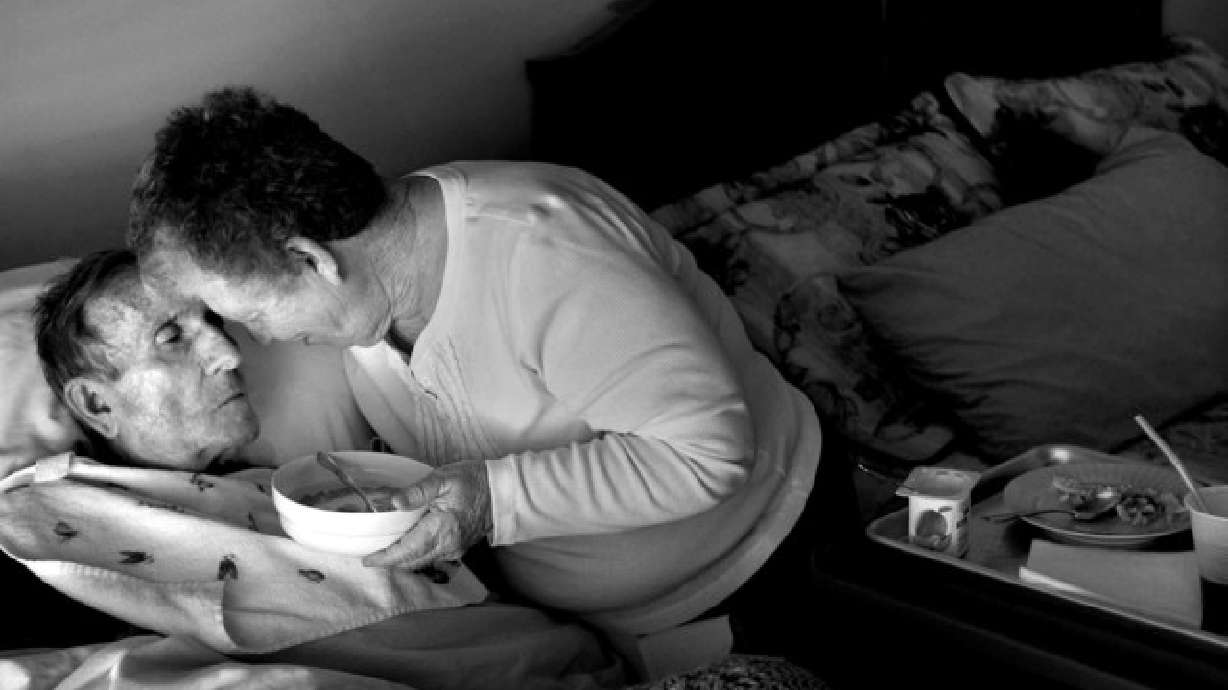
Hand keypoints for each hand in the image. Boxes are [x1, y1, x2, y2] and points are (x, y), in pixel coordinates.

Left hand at [362, 460, 492, 569]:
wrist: (503, 491)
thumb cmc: (474, 480)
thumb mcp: (443, 478)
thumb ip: (417, 491)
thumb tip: (394, 503)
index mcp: (441, 529)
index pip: (407, 551)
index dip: (385, 558)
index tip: (367, 560)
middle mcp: (447, 545)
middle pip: (412, 562)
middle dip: (390, 562)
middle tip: (370, 556)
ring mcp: (454, 549)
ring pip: (422, 562)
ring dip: (403, 560)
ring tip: (385, 552)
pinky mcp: (459, 548)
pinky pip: (432, 558)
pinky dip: (416, 556)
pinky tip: (408, 547)